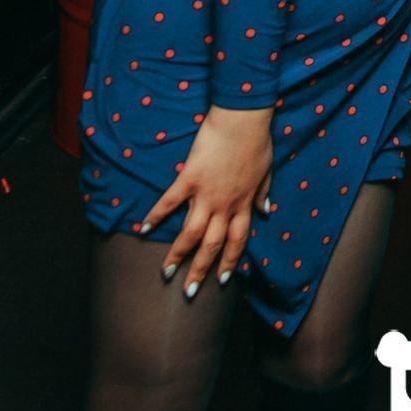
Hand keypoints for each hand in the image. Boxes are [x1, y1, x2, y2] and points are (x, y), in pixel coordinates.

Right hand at [139, 106, 273, 297]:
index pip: (238, 241)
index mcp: (244, 204)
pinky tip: (143, 229)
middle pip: (213, 246)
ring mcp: (206, 194)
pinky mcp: (190, 178)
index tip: (223, 280)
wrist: (243, 119)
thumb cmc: (257, 141)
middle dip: (201, 270)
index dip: (231, 262)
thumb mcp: (266, 170)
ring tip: (167, 272)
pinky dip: (156, 215)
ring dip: (179, 255)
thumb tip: (266, 212)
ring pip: (192, 233)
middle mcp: (225, 205)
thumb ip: (264, 193)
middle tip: (190, 292)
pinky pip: (170, 202)